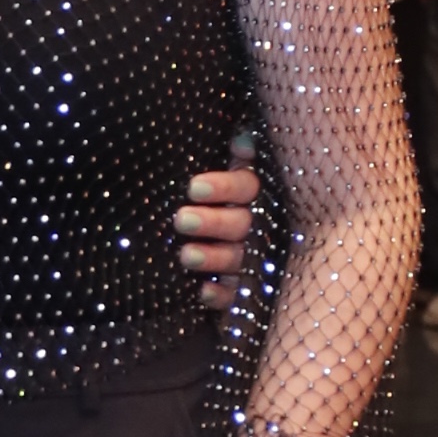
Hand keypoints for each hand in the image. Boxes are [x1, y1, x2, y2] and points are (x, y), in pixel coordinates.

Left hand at [178, 155, 259, 306]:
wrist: (221, 247)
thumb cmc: (216, 199)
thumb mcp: (232, 174)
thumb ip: (242, 155)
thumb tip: (240, 142)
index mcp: (253, 194)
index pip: (245, 186)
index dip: (223, 187)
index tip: (193, 188)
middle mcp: (256, 226)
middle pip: (240, 223)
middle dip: (212, 222)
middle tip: (181, 220)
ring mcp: (251, 259)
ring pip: (236, 258)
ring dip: (213, 257)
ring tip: (186, 255)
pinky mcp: (241, 290)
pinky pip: (235, 295)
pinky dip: (220, 294)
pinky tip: (203, 292)